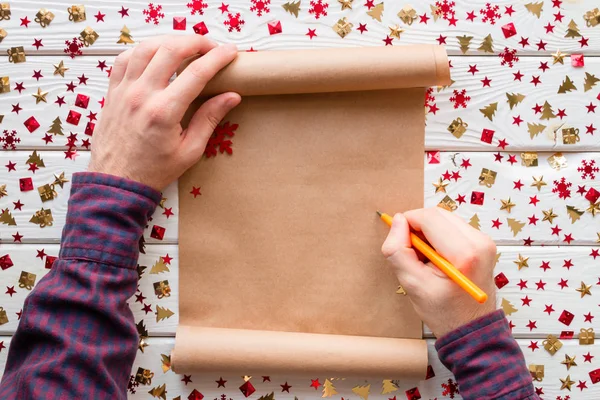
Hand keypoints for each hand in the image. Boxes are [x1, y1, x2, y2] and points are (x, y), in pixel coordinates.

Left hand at [88, 35, 240, 190]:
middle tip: (211, 46)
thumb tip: (232, 96)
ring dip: (169, 41)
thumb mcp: (190, 151)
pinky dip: (143, 50)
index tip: (231, 52)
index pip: (196, 73)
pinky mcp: (112, 92)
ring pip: (146, 48)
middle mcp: (141, 96)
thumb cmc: (154, 170)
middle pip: (170, 50)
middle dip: (196, 41)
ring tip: (186, 47)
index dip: (217, 58)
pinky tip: (156, 55)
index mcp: (164, 113)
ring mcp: (123, 91)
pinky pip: (125, 58)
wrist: (116, 182)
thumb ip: (209, 119)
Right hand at [381, 208, 496, 337]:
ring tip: (425, 258)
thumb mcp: (412, 284)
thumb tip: (397, 221)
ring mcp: (484, 241)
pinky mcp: (483, 243)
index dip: (407, 223)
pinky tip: (437, 258)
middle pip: (438, 214)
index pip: (428, 217)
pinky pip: (453, 227)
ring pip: (445, 218)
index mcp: (464, 253)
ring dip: (429, 232)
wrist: (472, 329)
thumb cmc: (444, 312)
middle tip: (411, 251)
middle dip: (418, 227)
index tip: (399, 239)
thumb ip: (398, 250)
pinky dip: (439, 237)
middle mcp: (480, 242)